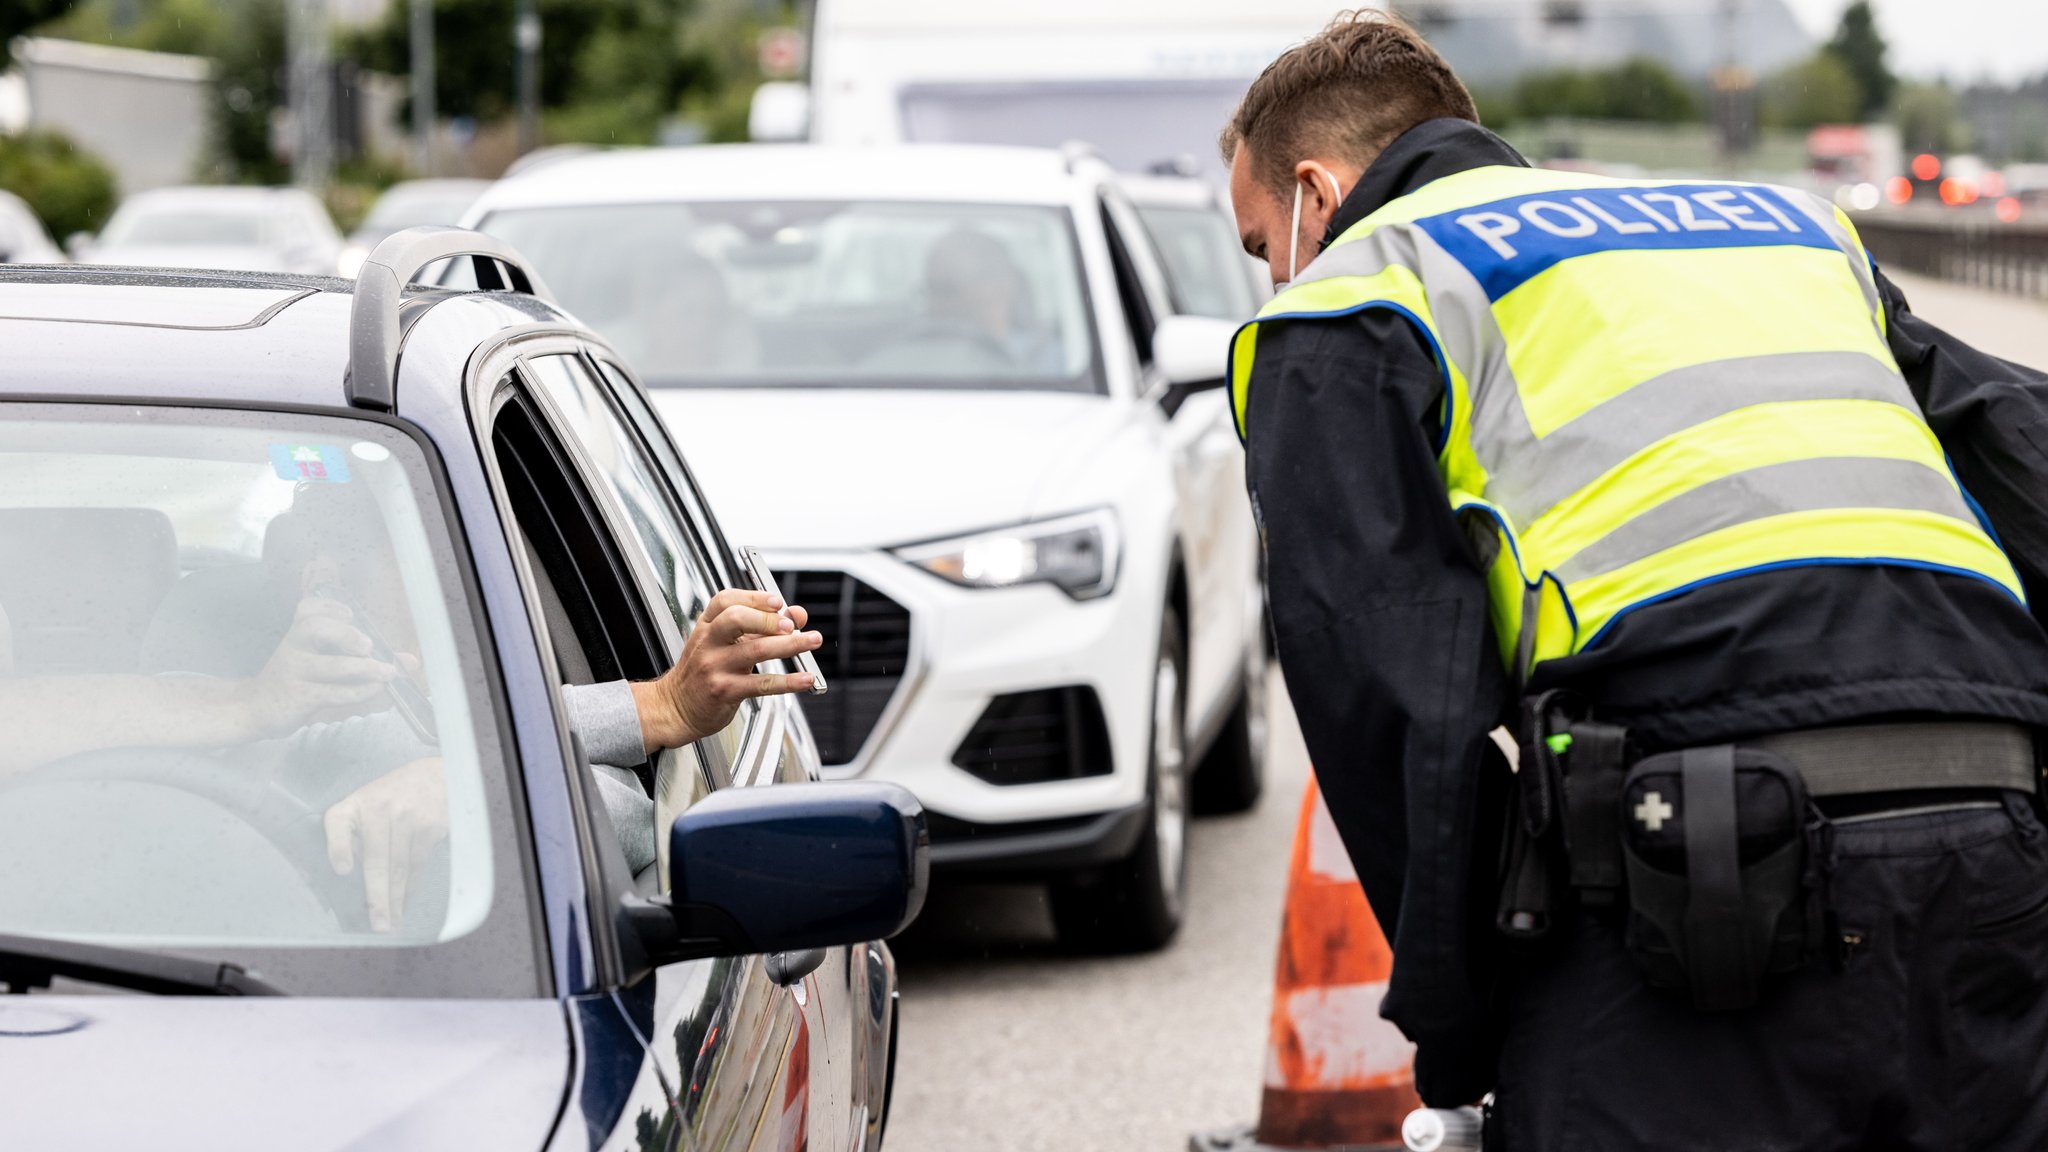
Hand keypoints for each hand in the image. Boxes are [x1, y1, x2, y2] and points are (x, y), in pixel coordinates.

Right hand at [244, 597, 397, 736]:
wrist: (257, 709)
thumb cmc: (300, 680)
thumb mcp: (326, 663)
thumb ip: (368, 659)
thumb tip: (411, 661)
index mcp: (299, 633)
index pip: (308, 608)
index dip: (329, 607)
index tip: (350, 614)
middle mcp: (293, 647)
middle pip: (313, 627)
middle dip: (344, 633)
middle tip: (367, 646)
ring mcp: (293, 672)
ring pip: (327, 665)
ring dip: (362, 669)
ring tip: (387, 673)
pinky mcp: (297, 697)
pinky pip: (329, 692)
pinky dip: (356, 691)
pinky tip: (374, 690)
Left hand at [323, 756, 447, 932]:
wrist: (434, 776)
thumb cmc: (389, 798)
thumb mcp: (363, 805)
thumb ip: (351, 835)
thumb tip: (346, 877)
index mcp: (355, 805)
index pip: (339, 823)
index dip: (339, 847)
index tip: (343, 871)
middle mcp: (381, 810)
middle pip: (378, 861)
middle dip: (378, 897)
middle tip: (378, 925)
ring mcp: (409, 818)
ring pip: (401, 868)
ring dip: (397, 899)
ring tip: (392, 923)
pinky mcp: (432, 827)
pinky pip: (419, 865)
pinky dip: (412, 886)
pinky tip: (406, 901)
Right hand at [632, 589, 821, 752]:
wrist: (675, 707)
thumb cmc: (702, 672)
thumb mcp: (725, 644)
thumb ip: (760, 627)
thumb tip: (796, 615)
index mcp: (707, 626)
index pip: (726, 600)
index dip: (755, 597)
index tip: (778, 600)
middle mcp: (709, 642)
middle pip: (736, 619)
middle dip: (769, 619)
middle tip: (791, 625)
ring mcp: (715, 667)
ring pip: (755, 650)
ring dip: (790, 645)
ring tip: (811, 641)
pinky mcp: (725, 691)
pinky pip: (761, 684)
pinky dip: (788, 681)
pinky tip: (805, 678)